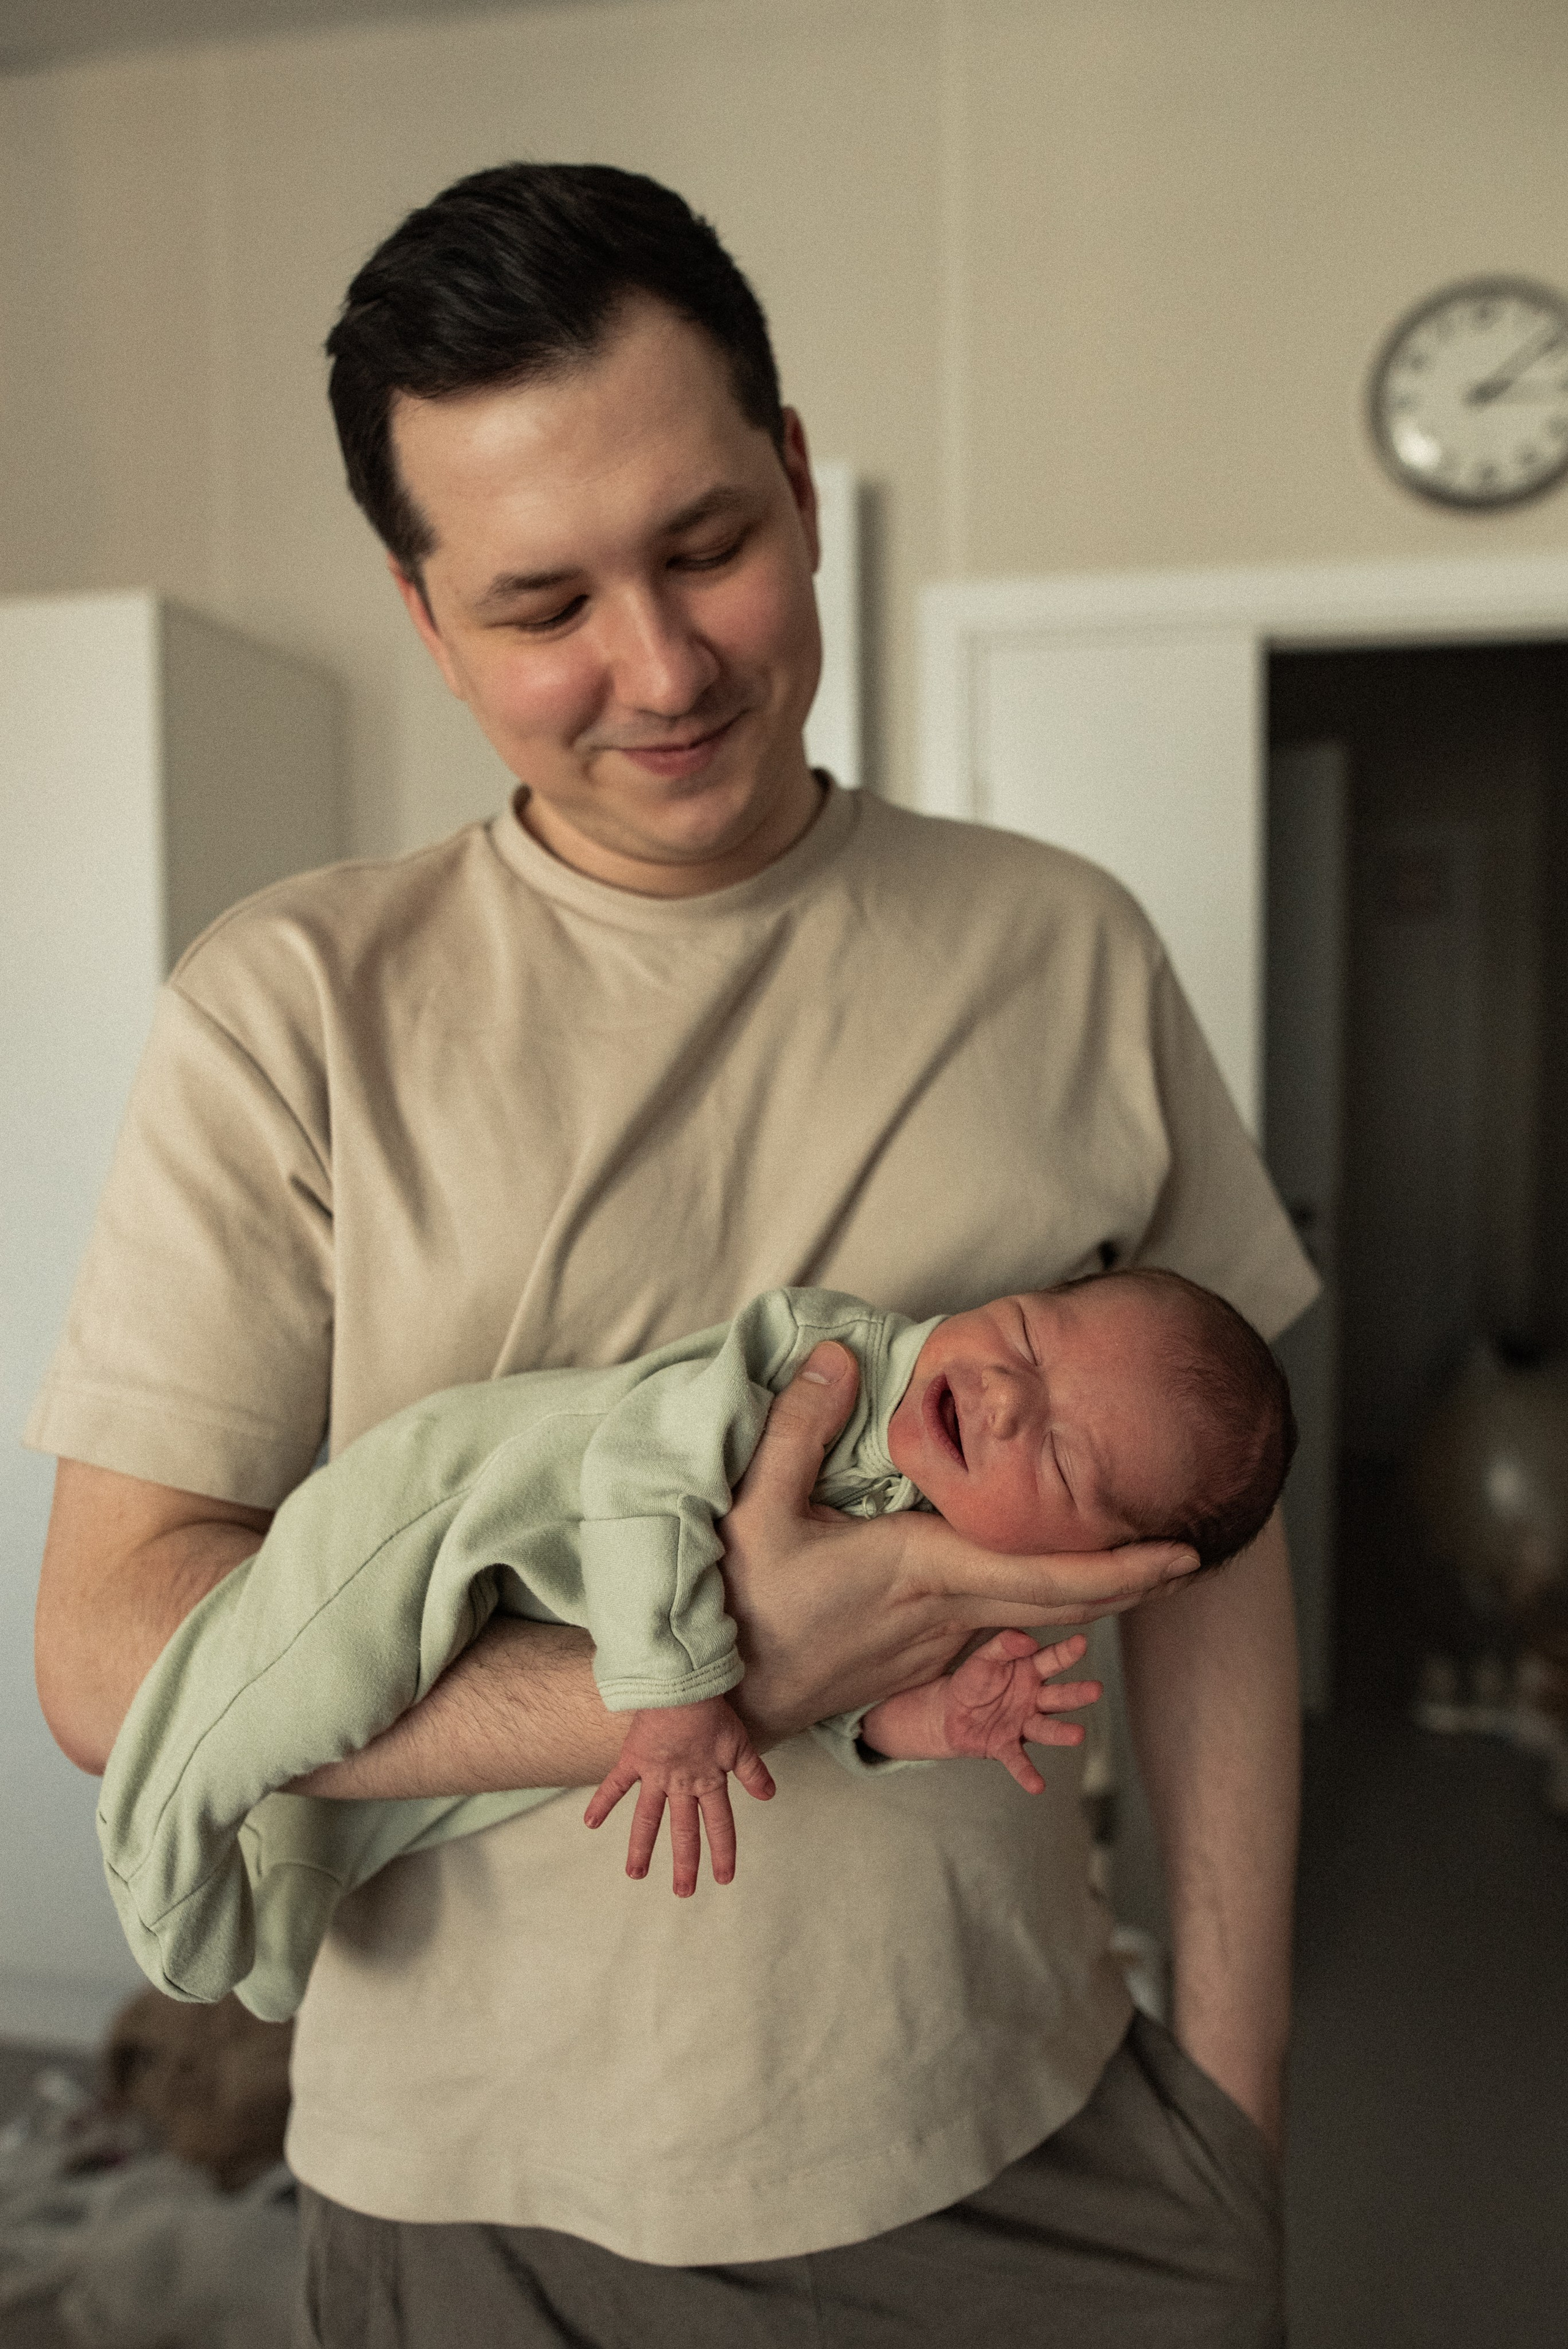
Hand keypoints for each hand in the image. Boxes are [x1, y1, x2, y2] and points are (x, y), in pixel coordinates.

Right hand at [583, 1695, 775, 1895]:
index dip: (723, 1851)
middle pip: (684, 1830)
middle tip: (683, 1893)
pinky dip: (602, 1802)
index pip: (719, 1824)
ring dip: (641, 1847)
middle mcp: (681, 1785)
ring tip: (636, 1874)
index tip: (723, 1878)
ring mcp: (655, 1775)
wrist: (682, 1686)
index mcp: (709, 1781)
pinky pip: (615, 1784)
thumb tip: (770, 1796)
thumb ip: (753, 1772)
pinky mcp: (633, 1759)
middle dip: (685, 1863)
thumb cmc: (713, 1711)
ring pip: (648, 1818)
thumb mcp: (740, 1743)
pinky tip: (589, 1823)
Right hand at [719, 1343, 1195, 1743]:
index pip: (1046, 1574)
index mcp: (925, 1571)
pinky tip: (1053, 1583)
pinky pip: (1002, 1629)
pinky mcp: (922, 1659)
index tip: (1183, 1553)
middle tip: (1192, 1556)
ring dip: (1091, 1595)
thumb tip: (841, 1355)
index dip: (1122, 1568)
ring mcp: (939, 1645)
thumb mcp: (756, 1510)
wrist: (720, 1705)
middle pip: (1063, 1602)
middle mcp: (948, 1615)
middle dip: (1132, 1583)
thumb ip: (800, 1428)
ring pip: (1036, 1619)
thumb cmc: (741, 1608)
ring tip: (1141, 1564)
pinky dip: (1044, 1606)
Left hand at [862, 1630, 1101, 1789]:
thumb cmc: (971, 1681)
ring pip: (1046, 1729)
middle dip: (1078, 1694)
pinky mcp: (1006, 1747)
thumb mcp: (983, 1657)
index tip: (1081, 1642)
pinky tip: (1038, 1786)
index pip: (1052, 1660)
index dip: (1066, 1652)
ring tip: (1078, 1735)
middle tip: (1096, 1689)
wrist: (947, 1713)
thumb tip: (1027, 1640)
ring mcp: (1022, 1725)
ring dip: (1061, 1733)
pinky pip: (1018, 1761)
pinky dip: (1027, 1774)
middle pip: (1059, 1697)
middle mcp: (1033, 1699)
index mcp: (1029, 1672)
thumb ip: (1003, 1645)